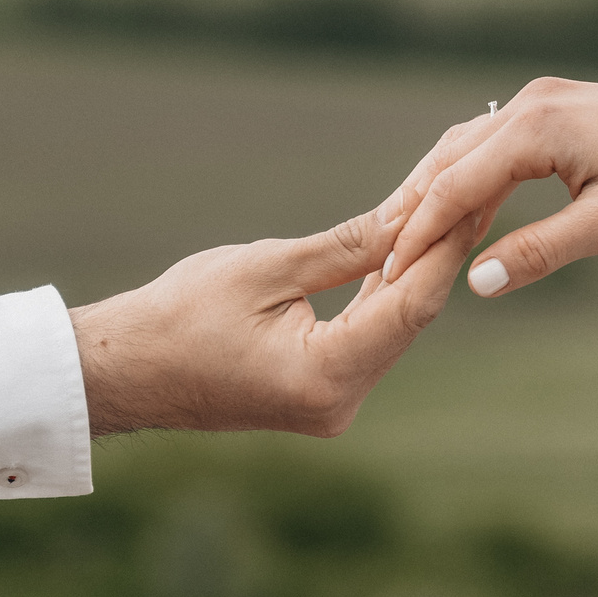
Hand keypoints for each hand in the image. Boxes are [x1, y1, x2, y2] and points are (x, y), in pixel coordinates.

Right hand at [69, 206, 485, 436]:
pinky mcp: (321, 393)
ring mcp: (332, 403)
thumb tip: (407, 217)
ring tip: (449, 211)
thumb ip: (343, 248)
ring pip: (392, 327)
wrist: (123, 372)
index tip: (472, 198)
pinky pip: (367, 338)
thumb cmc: (177, 317)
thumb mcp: (264, 269)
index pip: (408, 304)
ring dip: (413, 271)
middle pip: (409, 317)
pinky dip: (381, 295)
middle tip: (474, 193)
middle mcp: (339, 402)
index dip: (443, 248)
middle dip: (437, 254)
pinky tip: (404, 251)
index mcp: (325, 376)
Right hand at [379, 76, 597, 297]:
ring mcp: (540, 100)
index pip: (453, 187)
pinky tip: (458, 211)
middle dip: (410, 213)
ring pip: (463, 148)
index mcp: (537, 129)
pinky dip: (466, 177)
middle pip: (445, 161)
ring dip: (433, 193)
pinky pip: (491, 142)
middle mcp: (528, 104)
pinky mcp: (555, 106)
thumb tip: (477, 284)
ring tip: (402, 241)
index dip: (417, 234)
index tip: (389, 275)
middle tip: (377, 263)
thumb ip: (540, 252)